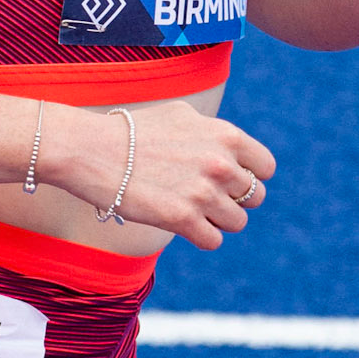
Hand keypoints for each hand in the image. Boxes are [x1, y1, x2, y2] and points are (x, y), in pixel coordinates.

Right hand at [50, 99, 275, 252]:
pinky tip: (182, 225)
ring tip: (191, 211)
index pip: (265, 168)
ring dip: (217, 221)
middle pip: (254, 198)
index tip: (231, 182)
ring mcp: (203, 192)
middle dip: (233, 200)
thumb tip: (231, 150)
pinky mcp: (183, 219)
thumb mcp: (181, 116)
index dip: (250, 177)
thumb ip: (212, 133)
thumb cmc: (132, 132)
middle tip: (206, 198)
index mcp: (225, 135)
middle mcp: (220, 163)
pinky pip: (213, 241)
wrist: (92, 149)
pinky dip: (201, 237)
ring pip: (237, 222)